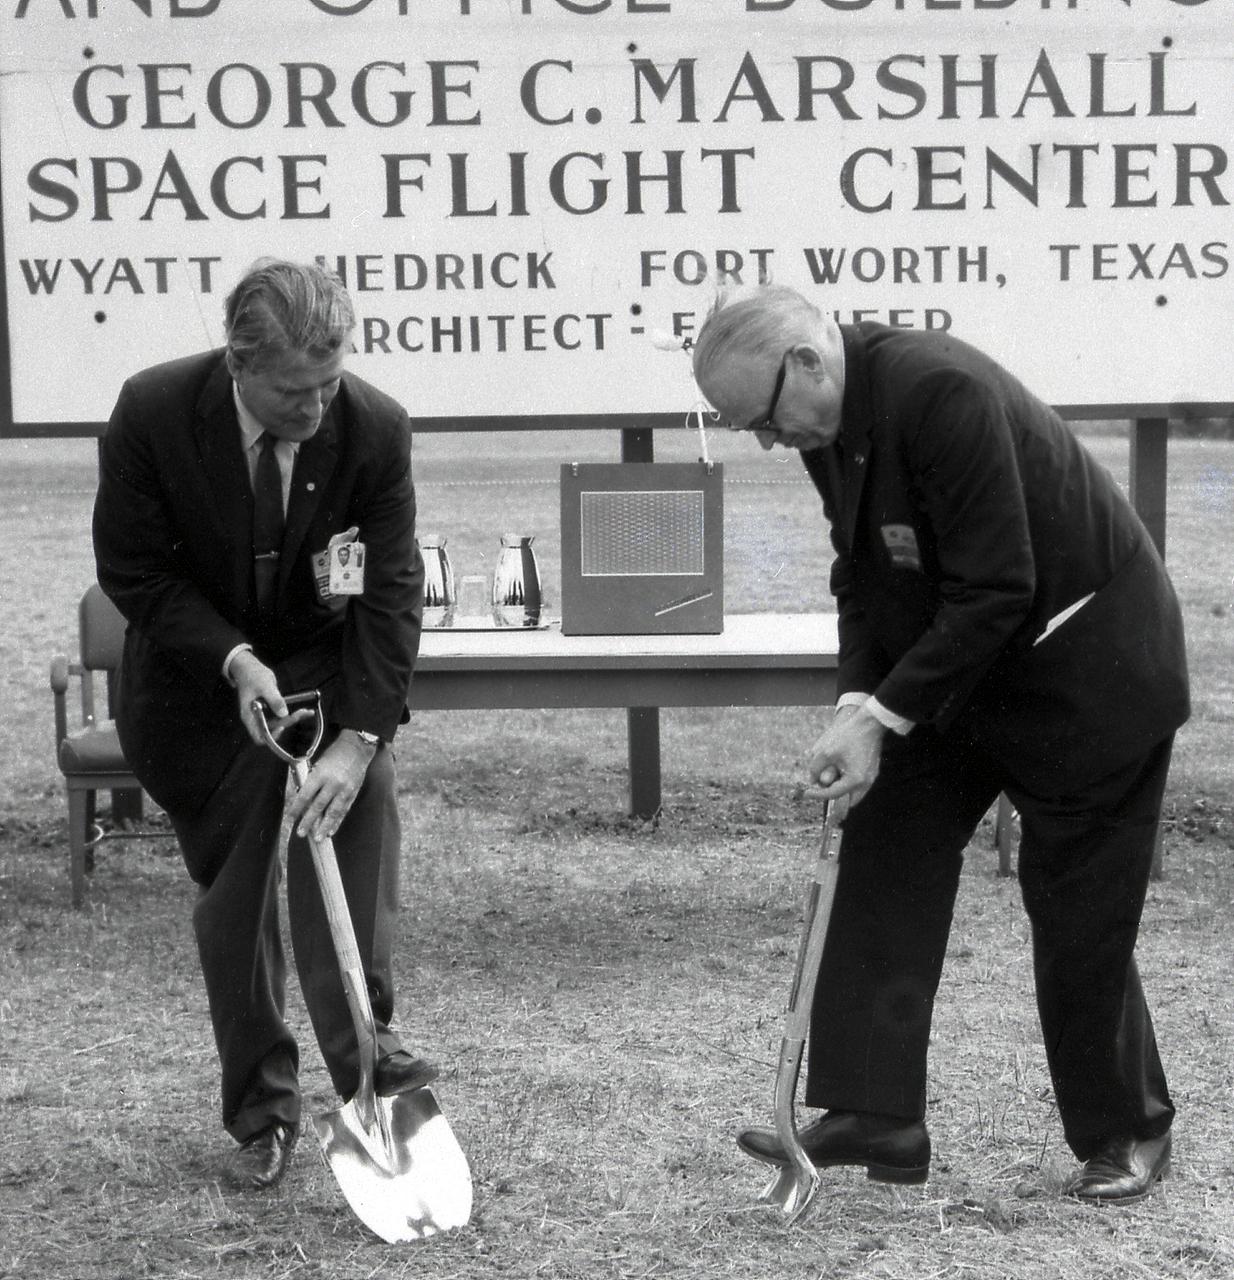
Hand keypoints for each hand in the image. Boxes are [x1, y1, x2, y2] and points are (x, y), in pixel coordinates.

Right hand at [229, 651, 309, 745]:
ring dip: (292, 719)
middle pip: (272, 729)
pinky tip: (303, 710)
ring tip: (306, 712)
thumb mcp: (264, 686)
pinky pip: (281, 715)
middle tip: (300, 713)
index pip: (259, 736)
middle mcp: (256, 718)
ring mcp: (263, 714)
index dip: (270, 737)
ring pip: (279, 723)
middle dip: (287, 722)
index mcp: (249, 716)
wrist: (249, 667)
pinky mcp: (270, 709)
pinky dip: (292, 714)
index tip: (282, 727)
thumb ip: (274, 700)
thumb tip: (284, 713)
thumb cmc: (252, 675)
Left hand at [285, 731, 376, 841]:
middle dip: (308, 822)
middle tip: (301, 833)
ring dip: (324, 827)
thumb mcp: (318, 764)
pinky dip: (337, 822)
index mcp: (320, 774)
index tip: (289, 819)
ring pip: (332, 812)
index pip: (304, 796)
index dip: (296, 809)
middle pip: (317, 807)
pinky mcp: (353, 793)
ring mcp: (344, 790)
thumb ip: (311, 781)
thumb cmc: (334, 754)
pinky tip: (331, 831)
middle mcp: (333, 784)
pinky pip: (344, 810)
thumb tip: (302, 799)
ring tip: (317, 838)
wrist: (357, 748)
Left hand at [805, 701, 886, 818]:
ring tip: (829, 779)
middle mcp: (866, 782)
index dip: (817, 795)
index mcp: (855, 780)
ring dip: (841, 790)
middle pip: (847, 801)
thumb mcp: (825, 752)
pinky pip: (858, 785)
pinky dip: (847, 783)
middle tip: (821, 789)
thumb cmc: (848, 736)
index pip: (833, 795)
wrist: (868, 723)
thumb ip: (815, 769)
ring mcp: (871, 777)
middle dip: (833, 797)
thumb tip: (811, 781)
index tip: (806, 793)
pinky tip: (838, 772)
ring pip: (854, 794)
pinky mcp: (872, 771)